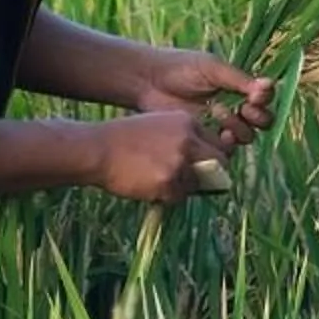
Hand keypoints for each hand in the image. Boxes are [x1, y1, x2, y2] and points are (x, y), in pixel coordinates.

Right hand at [96, 108, 232, 204]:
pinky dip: (166, 197)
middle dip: (213, 175)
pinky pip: (178, 197)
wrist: (97, 149)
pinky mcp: (169, 182)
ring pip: (197, 183)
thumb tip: (205, 164)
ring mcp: (180, 161)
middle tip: (198, 183)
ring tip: (156, 180)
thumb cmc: (122, 139)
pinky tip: (147, 187)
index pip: (216, 143)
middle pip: (220, 162)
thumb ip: (182, 139)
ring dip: (182, 187)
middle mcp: (188, 140)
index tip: (205, 167)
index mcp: (187, 122)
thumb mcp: (157, 126)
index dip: (212, 157)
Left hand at [130, 47, 275, 153]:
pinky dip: (227, 142)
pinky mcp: (205, 140)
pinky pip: (226, 149)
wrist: (150, 81)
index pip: (264, 98)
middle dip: (258, 117)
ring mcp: (220, 126)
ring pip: (246, 136)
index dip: (265, 100)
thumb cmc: (181, 68)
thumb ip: (240, 80)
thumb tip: (269, 87)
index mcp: (238, 87)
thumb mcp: (213, 68)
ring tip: (219, 112)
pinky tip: (218, 133)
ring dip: (239, 127)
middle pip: (261, 121)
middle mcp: (234, 108)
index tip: (256, 96)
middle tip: (245, 109)